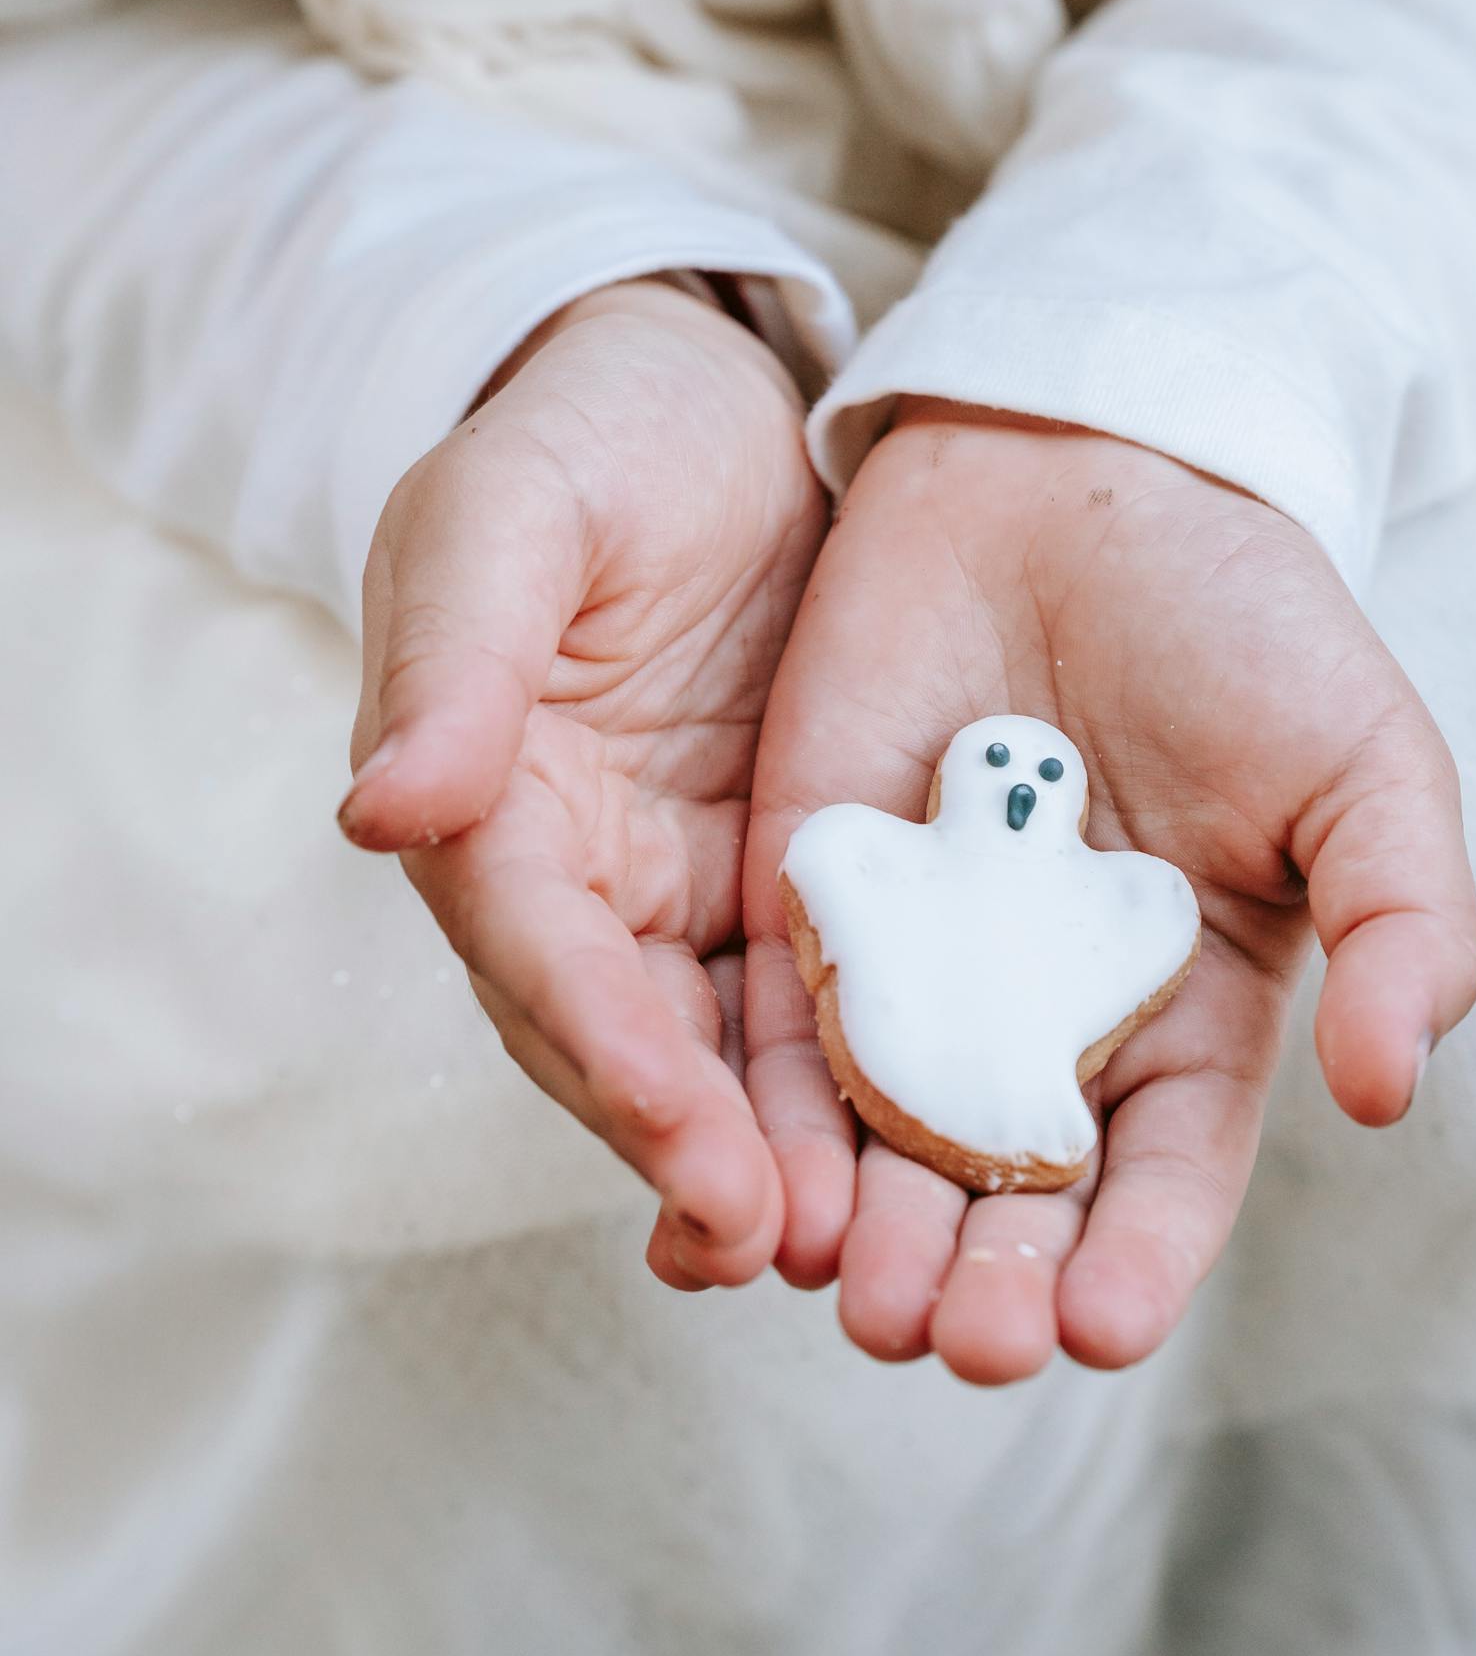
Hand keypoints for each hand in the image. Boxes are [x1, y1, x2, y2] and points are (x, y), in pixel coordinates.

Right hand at [339, 279, 826, 1264]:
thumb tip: (379, 808)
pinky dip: (846, 1093)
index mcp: (489, 799)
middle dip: (688, 1149)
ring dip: (767, 1162)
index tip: (685, 1141)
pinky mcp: (783, 888)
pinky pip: (807, 1009)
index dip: (607, 1052)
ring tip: (850, 1253)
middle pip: (618, 1041)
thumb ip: (453, 652)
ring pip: (711, 1058)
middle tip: (777, 1242)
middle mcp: (576, 876)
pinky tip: (917, 1165)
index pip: (538, 951)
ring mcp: (680, 892)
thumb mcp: (513, 509)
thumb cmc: (596, 434)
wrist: (717, 403)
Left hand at [735, 404, 1475, 1383]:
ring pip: (887, 1150)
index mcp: (1187, 1021)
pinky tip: (763, 1192)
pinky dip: (768, 1124)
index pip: (1163, 1179)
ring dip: (870, 1240)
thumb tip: (1388, 1087)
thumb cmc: (1244, 621)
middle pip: (1014, 1199)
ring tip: (866, 1300)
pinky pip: (779, 1038)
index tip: (1104, 1328)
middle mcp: (1048, 1027)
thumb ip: (1400, 922)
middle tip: (964, 1340)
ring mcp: (924, 975)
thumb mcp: (1364, 767)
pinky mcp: (812, 907)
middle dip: (991, 1284)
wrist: (1079, 468)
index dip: (1139, 1261)